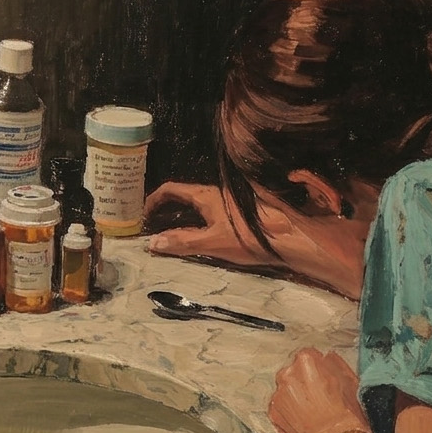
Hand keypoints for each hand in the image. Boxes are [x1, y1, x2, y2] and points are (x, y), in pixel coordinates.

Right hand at [145, 183, 279, 268]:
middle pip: (183, 196)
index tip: (143, 215)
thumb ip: (182, 242)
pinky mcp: (239, 214)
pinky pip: (209, 212)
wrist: (288, 238)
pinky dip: (195, 221)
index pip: (171, 189)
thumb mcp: (212, 243)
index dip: (153, 200)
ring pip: (197, 205)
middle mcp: (216, 194)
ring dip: (180, 216)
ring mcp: (228, 203)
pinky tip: (197, 236)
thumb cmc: (251, 238)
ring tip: (170, 234)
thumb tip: (153, 242)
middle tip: (152, 226)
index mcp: (206, 196)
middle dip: (164, 209)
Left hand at [268, 348, 370, 432]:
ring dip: (295, 396)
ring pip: (285, 390)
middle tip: (318, 396)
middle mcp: (287, 374)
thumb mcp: (348, 378)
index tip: (323, 378)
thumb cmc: (346, 409)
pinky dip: (289, 411)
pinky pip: (280, 406)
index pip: (307, 356)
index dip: (317, 368)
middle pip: (293, 372)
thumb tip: (326, 357)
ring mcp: (278, 394)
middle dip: (303, 381)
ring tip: (312, 410)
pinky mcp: (273, 412)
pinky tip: (304, 419)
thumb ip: (333, 362)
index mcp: (305, 360)